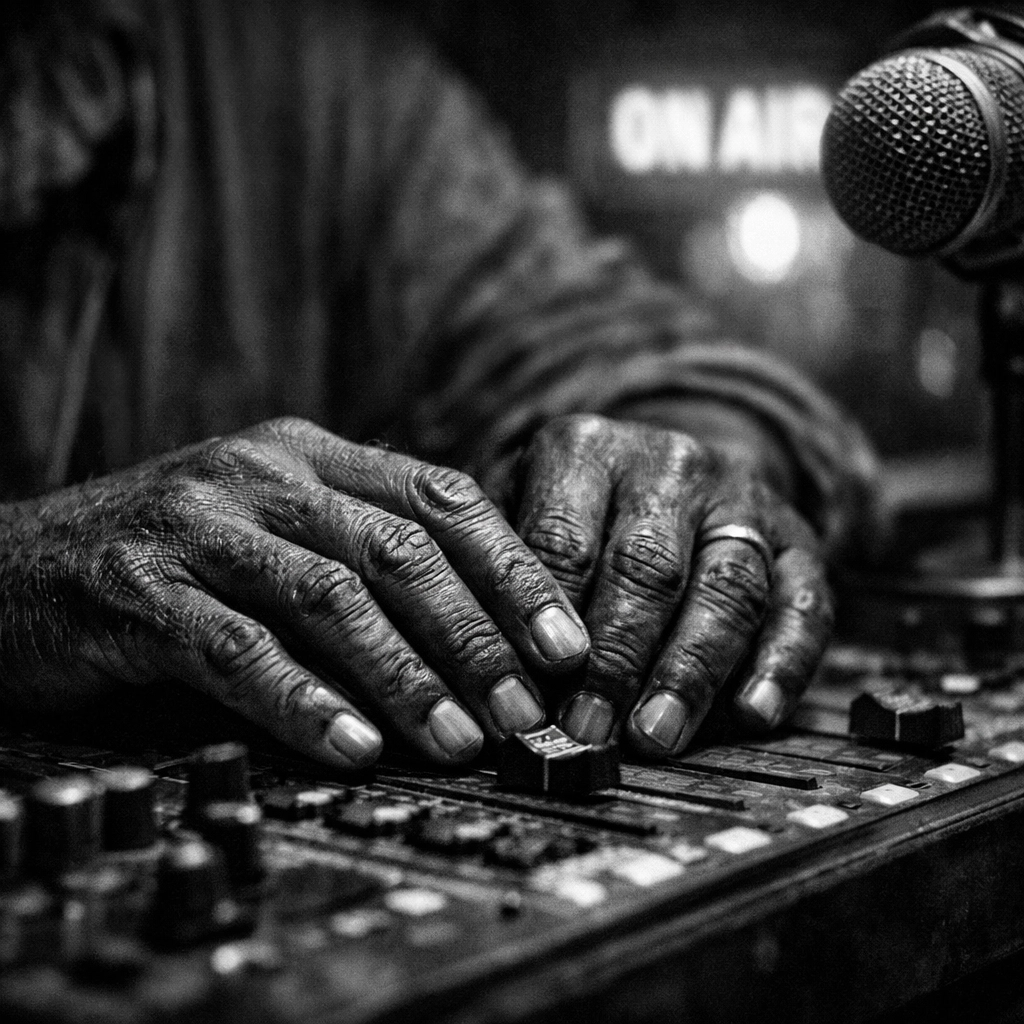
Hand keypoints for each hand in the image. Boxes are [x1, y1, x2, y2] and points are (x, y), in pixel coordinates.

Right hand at [0, 418, 589, 768]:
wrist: (20, 564)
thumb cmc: (179, 557)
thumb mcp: (280, 530)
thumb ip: (364, 555)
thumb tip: (485, 626)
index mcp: (312, 456)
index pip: (440, 497)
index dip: (513, 569)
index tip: (566, 642)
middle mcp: (262, 477)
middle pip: (397, 549)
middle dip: (474, 635)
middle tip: (526, 709)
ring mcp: (199, 527)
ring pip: (328, 597)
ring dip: (404, 676)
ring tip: (456, 740)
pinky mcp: (138, 591)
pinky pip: (237, 650)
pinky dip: (302, 701)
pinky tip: (351, 747)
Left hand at [513, 414, 833, 757]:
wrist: (668, 468)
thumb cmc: (573, 512)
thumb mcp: (517, 511)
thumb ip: (503, 577)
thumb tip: (493, 679)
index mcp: (584, 448)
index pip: (563, 540)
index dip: (550, 621)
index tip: (535, 692)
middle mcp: (668, 462)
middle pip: (647, 566)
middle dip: (617, 658)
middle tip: (590, 729)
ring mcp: (741, 498)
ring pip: (725, 585)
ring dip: (691, 670)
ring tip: (657, 734)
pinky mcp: (798, 539)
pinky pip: (802, 603)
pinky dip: (781, 663)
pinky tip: (752, 713)